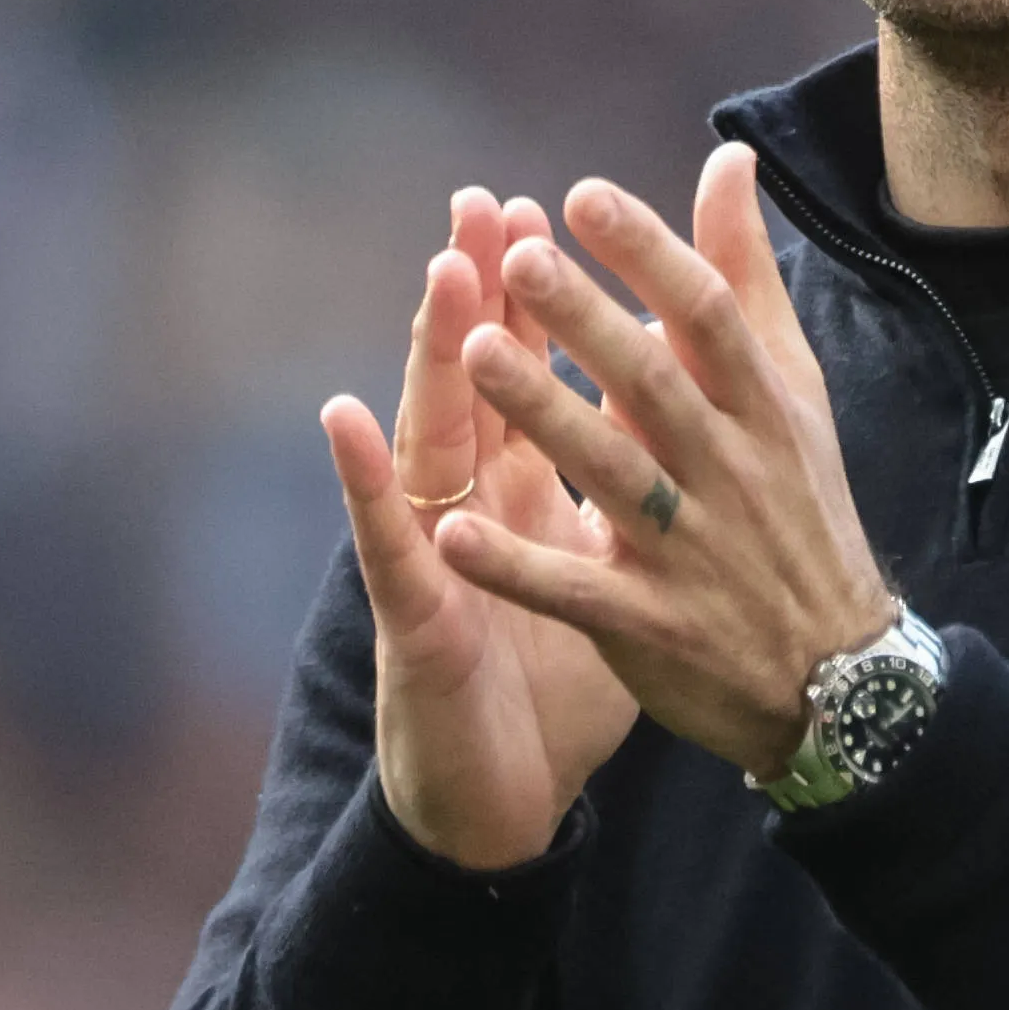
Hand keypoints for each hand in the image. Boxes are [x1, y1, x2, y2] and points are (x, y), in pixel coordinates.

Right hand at [320, 188, 639, 868]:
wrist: (509, 804)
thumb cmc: (555, 683)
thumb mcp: (603, 569)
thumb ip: (622, 486)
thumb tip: (663, 415)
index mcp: (522, 494)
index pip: (525, 381)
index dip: (533, 305)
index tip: (547, 211)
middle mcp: (471, 510)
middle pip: (471, 388)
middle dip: (476, 299)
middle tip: (480, 204)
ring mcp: (434, 556)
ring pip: (427, 441)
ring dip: (427, 357)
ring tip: (439, 273)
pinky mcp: (414, 619)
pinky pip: (390, 543)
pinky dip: (366, 479)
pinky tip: (345, 418)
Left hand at [432, 142, 893, 781]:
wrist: (836, 674)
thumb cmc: (799, 506)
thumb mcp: (791, 388)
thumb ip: (745, 276)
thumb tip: (727, 158)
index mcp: (763, 408)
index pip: (708, 316)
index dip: (649, 254)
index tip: (583, 196)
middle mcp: (730, 471)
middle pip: (655, 386)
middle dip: (586, 321)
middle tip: (517, 261)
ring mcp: (692, 552)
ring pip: (612, 475)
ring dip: (544, 415)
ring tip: (474, 357)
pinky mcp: (652, 626)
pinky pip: (578, 592)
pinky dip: (516, 567)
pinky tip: (451, 534)